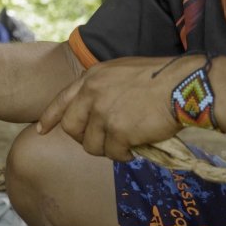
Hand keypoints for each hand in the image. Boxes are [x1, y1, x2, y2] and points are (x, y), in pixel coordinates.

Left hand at [37, 56, 186, 159]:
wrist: (183, 85)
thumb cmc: (160, 78)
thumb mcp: (121, 71)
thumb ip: (102, 88)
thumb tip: (95, 111)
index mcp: (92, 77)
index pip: (61, 100)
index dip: (50, 117)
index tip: (41, 129)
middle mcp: (92, 94)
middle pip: (71, 128)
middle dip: (84, 138)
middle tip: (103, 141)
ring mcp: (103, 113)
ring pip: (92, 145)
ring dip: (108, 148)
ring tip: (127, 142)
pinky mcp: (118, 131)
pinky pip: (114, 153)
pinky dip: (125, 154)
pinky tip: (137, 146)